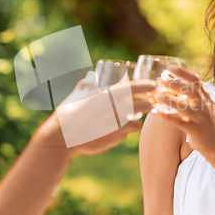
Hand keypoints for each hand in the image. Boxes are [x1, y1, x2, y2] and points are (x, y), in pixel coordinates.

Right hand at [36, 71, 155, 156]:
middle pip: (143, 106)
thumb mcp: (77, 94)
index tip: (153, 85)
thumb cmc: (68, 112)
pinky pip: (126, 133)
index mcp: (107, 95)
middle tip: (149, 103)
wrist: (62, 137)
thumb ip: (87, 84)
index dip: (146, 85)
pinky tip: (118, 128)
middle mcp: (115, 110)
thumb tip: (91, 75)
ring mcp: (116, 126)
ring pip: (137, 122)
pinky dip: (125, 130)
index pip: (134, 87)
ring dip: (136, 119)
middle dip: (149, 104)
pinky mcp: (115, 139)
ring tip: (132, 117)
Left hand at [153, 65, 214, 151]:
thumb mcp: (199, 104)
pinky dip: (169, 117)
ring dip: (172, 101)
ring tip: (158, 96)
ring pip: (186, 108)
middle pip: (191, 92)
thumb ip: (189, 94)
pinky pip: (181, 123)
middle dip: (176, 84)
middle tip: (161, 80)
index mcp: (204, 97)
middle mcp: (203, 106)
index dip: (183, 72)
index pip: (195, 80)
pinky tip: (157, 112)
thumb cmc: (202, 120)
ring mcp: (200, 118)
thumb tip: (170, 81)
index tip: (170, 67)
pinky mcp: (195, 130)